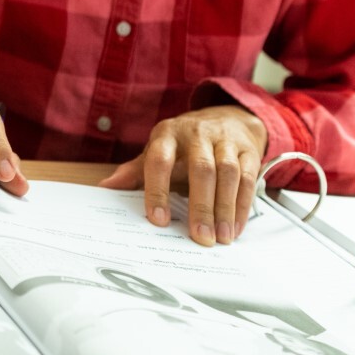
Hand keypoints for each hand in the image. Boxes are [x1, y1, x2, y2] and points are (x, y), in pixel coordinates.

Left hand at [98, 105, 268, 245]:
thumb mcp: (158, 149)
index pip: (159, 160)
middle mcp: (197, 133)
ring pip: (227, 173)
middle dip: (201, 205)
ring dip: (225, 208)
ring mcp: (225, 140)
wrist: (227, 117)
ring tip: (221, 237)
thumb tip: (106, 187)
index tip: (158, 219)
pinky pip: (248, 178)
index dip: (157, 189)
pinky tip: (235, 227)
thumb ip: (135, 170)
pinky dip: (242, 205)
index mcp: (167, 134)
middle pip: (201, 169)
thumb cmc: (185, 142)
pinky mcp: (248, 150)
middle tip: (200, 237)